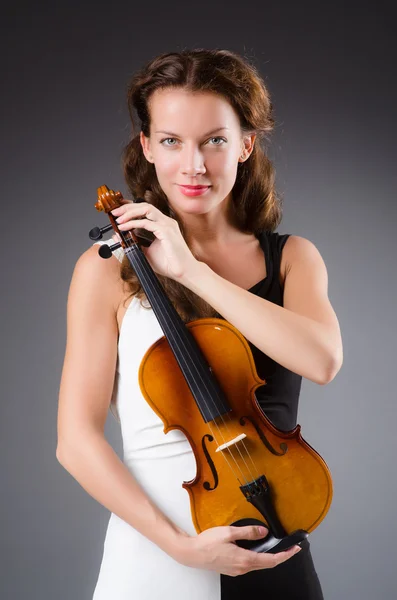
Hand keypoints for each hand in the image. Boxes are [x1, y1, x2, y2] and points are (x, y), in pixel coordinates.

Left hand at [110, 201, 199, 281]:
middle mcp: (166, 222)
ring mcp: (167, 225)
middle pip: (144, 205)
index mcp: (163, 225)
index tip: (118, 210)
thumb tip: (118, 237)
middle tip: (114, 212)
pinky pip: (146, 223)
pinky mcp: (167, 231)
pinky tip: (124, 227)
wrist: (183, 272)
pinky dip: (133, 223)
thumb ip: (134, 244)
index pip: (145, 209)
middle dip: (127, 207)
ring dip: (130, 212)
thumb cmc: (169, 264)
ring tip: (118, 218)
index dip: (131, 207)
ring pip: (146, 209)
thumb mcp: (146, 252)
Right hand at [173, 525, 301, 575]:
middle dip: (281, 556)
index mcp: (245, 559)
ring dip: (269, 558)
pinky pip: (249, 564)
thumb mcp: (229, 532)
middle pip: (267, 564)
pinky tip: (256, 550)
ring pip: (258, 565)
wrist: (192, 554)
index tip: (295, 550)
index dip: (285, 555)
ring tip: (276, 548)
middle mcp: (243, 568)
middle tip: (290, 549)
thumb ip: (248, 532)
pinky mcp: (231, 569)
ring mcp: (237, 570)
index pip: (271, 560)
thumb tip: (263, 532)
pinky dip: (258, 558)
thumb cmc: (208, 543)